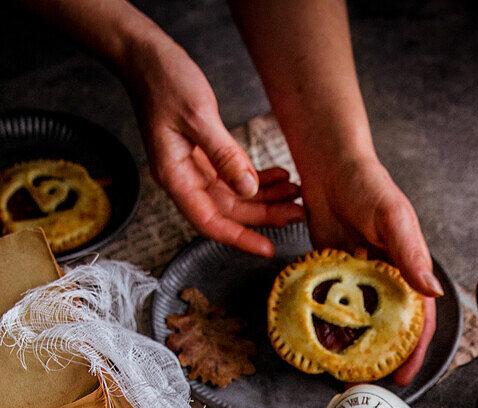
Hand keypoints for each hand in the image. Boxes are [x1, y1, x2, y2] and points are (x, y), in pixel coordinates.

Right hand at [125, 38, 304, 254]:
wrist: (144, 55)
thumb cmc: (163, 80)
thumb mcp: (198, 116)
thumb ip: (225, 155)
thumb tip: (249, 189)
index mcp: (175, 177)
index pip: (210, 222)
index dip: (240, 239)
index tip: (268, 249)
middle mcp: (186, 179)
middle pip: (230, 211)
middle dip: (265, 216)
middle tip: (298, 214)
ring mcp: (195, 168)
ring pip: (236, 196)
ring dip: (266, 197)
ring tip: (296, 194)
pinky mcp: (205, 154)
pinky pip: (234, 176)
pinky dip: (258, 178)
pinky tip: (280, 176)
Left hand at [300, 155, 439, 383]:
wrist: (328, 165)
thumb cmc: (367, 184)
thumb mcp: (393, 218)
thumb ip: (411, 255)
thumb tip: (434, 292)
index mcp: (408, 270)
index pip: (418, 320)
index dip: (413, 351)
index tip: (403, 376)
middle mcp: (386, 279)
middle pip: (389, 329)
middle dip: (382, 359)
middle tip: (368, 385)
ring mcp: (359, 280)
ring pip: (360, 323)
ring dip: (354, 349)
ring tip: (342, 374)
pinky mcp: (334, 275)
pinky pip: (333, 309)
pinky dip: (329, 328)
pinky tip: (320, 346)